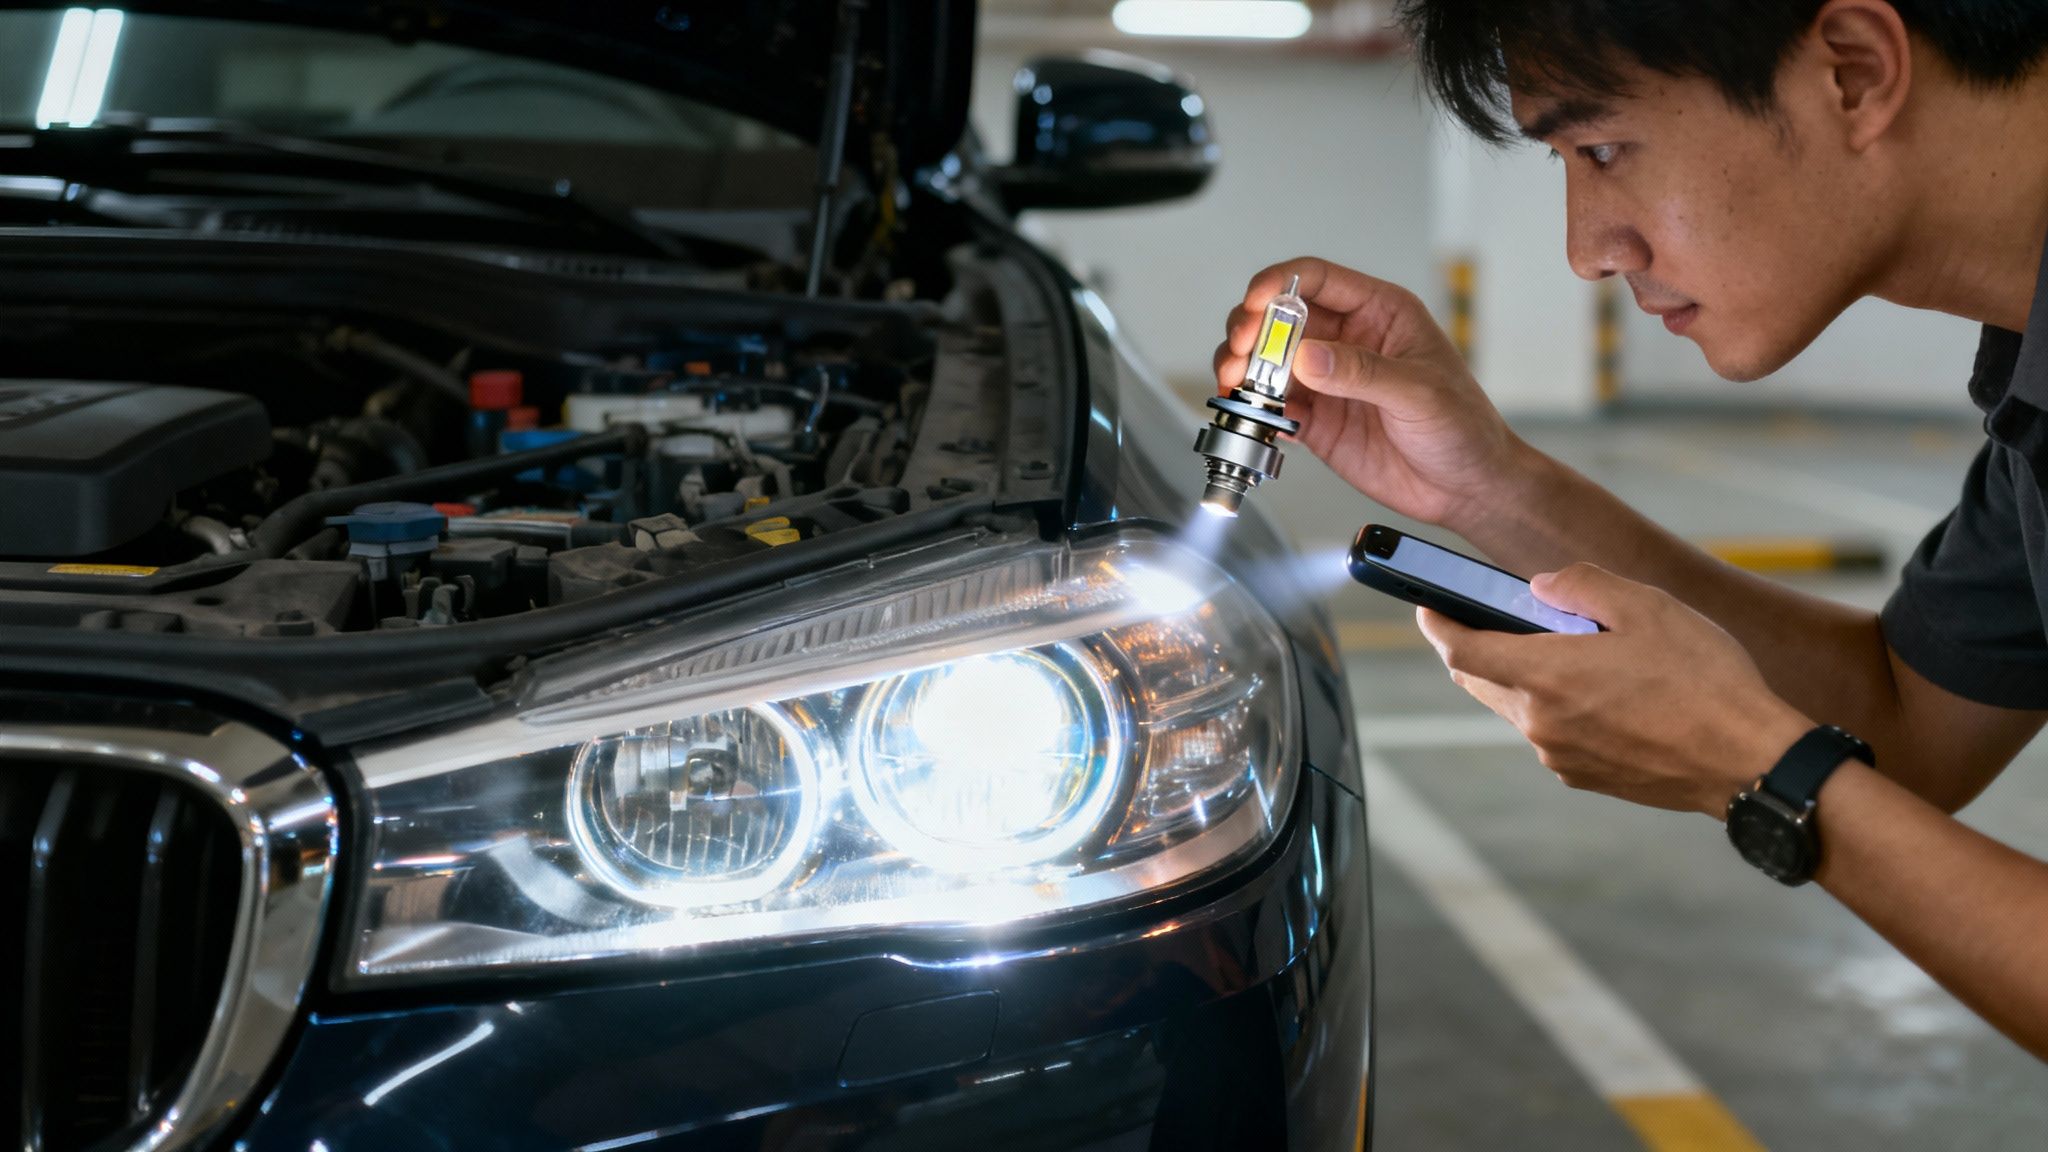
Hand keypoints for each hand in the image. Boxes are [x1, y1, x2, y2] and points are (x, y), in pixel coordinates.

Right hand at [1212, 257, 1527, 530]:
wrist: (1466, 488)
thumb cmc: (1464, 428)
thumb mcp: (1420, 393)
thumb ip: (1363, 372)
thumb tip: (1309, 357)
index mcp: (1379, 313)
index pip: (1318, 280)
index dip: (1279, 283)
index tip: (1255, 302)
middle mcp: (1346, 341)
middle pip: (1279, 317)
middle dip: (1250, 328)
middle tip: (1240, 350)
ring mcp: (1326, 381)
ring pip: (1267, 359)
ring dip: (1242, 366)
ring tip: (1236, 382)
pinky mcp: (1315, 420)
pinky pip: (1271, 405)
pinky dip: (1252, 407)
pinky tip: (1251, 413)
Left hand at [1416, 563, 1813, 816]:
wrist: (1749, 761)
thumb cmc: (1705, 680)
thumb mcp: (1646, 605)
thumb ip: (1580, 586)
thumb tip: (1539, 586)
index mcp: (1544, 676)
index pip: (1460, 648)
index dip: (1436, 622)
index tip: (1426, 603)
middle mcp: (1540, 722)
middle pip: (1480, 679)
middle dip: (1474, 646)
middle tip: (1488, 616)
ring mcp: (1560, 755)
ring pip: (1516, 707)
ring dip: (1523, 676)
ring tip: (1567, 649)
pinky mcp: (1584, 776)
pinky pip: (1550, 733)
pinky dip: (1555, 706)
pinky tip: (1599, 690)